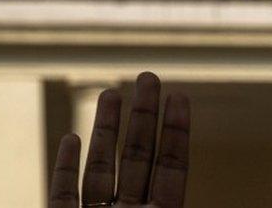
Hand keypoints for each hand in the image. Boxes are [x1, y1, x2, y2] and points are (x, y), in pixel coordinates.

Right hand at [49, 72, 189, 207]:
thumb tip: (208, 188)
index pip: (171, 168)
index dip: (175, 132)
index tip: (178, 95)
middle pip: (137, 158)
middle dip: (143, 115)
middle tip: (148, 77)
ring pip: (100, 170)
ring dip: (105, 130)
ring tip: (110, 92)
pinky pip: (64, 197)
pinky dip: (65, 169)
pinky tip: (71, 138)